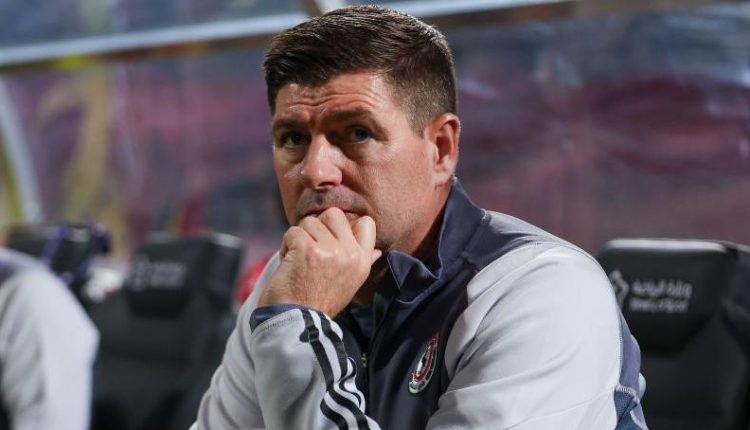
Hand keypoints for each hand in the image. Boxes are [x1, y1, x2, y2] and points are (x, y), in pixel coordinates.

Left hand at [258, 207, 381, 315]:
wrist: (297, 321)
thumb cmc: (320, 302)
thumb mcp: (350, 283)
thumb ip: (362, 261)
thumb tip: (376, 251)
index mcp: (362, 261)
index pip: (367, 223)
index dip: (345, 225)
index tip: (331, 241)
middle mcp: (349, 253)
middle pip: (334, 214)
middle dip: (318, 227)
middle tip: (311, 248)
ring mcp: (328, 250)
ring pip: (310, 222)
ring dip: (299, 238)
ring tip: (299, 260)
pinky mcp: (306, 250)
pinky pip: (293, 232)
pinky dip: (286, 245)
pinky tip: (289, 263)